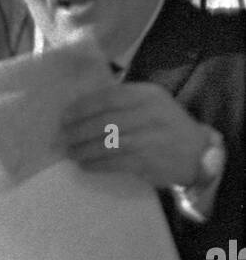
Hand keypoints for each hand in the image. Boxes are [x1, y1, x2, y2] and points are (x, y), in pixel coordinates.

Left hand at [62, 83, 208, 187]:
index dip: (83, 107)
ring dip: (84, 150)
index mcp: (147, 94)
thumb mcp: (150, 104)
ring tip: (70, 153)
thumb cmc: (164, 126)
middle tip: (63, 138)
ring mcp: (149, 138)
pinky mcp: (147, 161)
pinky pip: (114, 162)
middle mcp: (149, 113)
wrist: (196, 152)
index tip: (66, 115)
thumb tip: (80, 108)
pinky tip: (85, 164)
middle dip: (78, 131)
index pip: (108, 97)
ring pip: (107, 143)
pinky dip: (96, 164)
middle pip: (104, 122)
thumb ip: (122, 102)